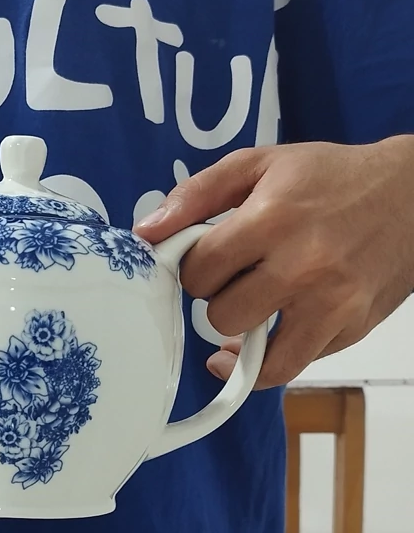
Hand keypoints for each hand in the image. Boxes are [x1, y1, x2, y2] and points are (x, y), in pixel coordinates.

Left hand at [135, 136, 413, 388]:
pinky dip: (267, 362)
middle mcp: (302, 267)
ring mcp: (331, 305)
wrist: (413, 196)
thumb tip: (145, 232)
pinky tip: (259, 344)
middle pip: (219, 314)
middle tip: (232, 276)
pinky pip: (290, 368)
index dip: (191, 266)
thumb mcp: (257, 164)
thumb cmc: (328, 176)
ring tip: (248, 306)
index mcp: (272, 219)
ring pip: (252, 353)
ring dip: (239, 332)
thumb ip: (195, 195)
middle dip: (215, 297)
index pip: (198, 270)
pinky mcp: (350, 329)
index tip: (204, 256)